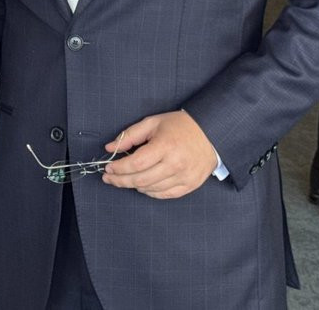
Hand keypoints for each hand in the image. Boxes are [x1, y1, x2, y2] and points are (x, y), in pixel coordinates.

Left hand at [101, 110, 217, 199]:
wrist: (210, 132)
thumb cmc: (179, 126)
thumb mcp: (152, 123)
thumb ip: (129, 135)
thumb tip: (110, 148)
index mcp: (165, 146)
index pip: (136, 163)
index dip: (119, 168)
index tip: (108, 168)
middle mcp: (175, 164)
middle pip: (141, 180)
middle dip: (121, 181)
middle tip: (109, 178)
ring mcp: (184, 177)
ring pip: (151, 189)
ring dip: (134, 186)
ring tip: (125, 180)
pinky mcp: (190, 185)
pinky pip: (164, 195)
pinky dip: (150, 192)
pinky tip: (142, 185)